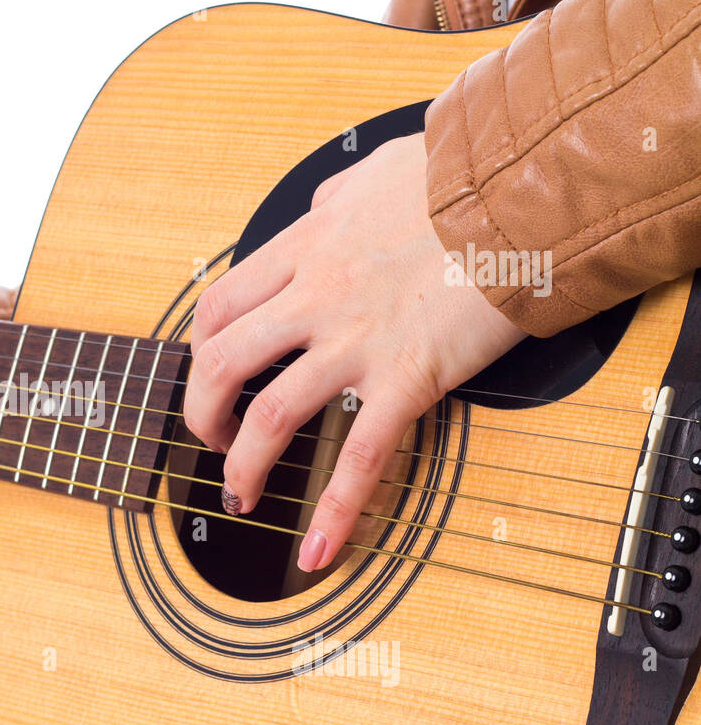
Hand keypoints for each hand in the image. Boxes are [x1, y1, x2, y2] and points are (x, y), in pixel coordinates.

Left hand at [183, 133, 525, 572]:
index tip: (206, 376)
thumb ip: (333, 200)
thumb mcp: (371, 175)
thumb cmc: (458, 180)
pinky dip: (335, 513)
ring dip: (243, 465)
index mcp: (304, 251)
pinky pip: (361, 458)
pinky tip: (317, 549)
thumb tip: (318, 209)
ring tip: (242, 493)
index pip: (218, 308)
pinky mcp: (408, 377)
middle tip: (211, 440)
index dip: (198, 352)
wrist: (525, 192)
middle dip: (201, 413)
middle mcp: (315, 298)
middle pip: (220, 365)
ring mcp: (357, 341)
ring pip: (270, 415)